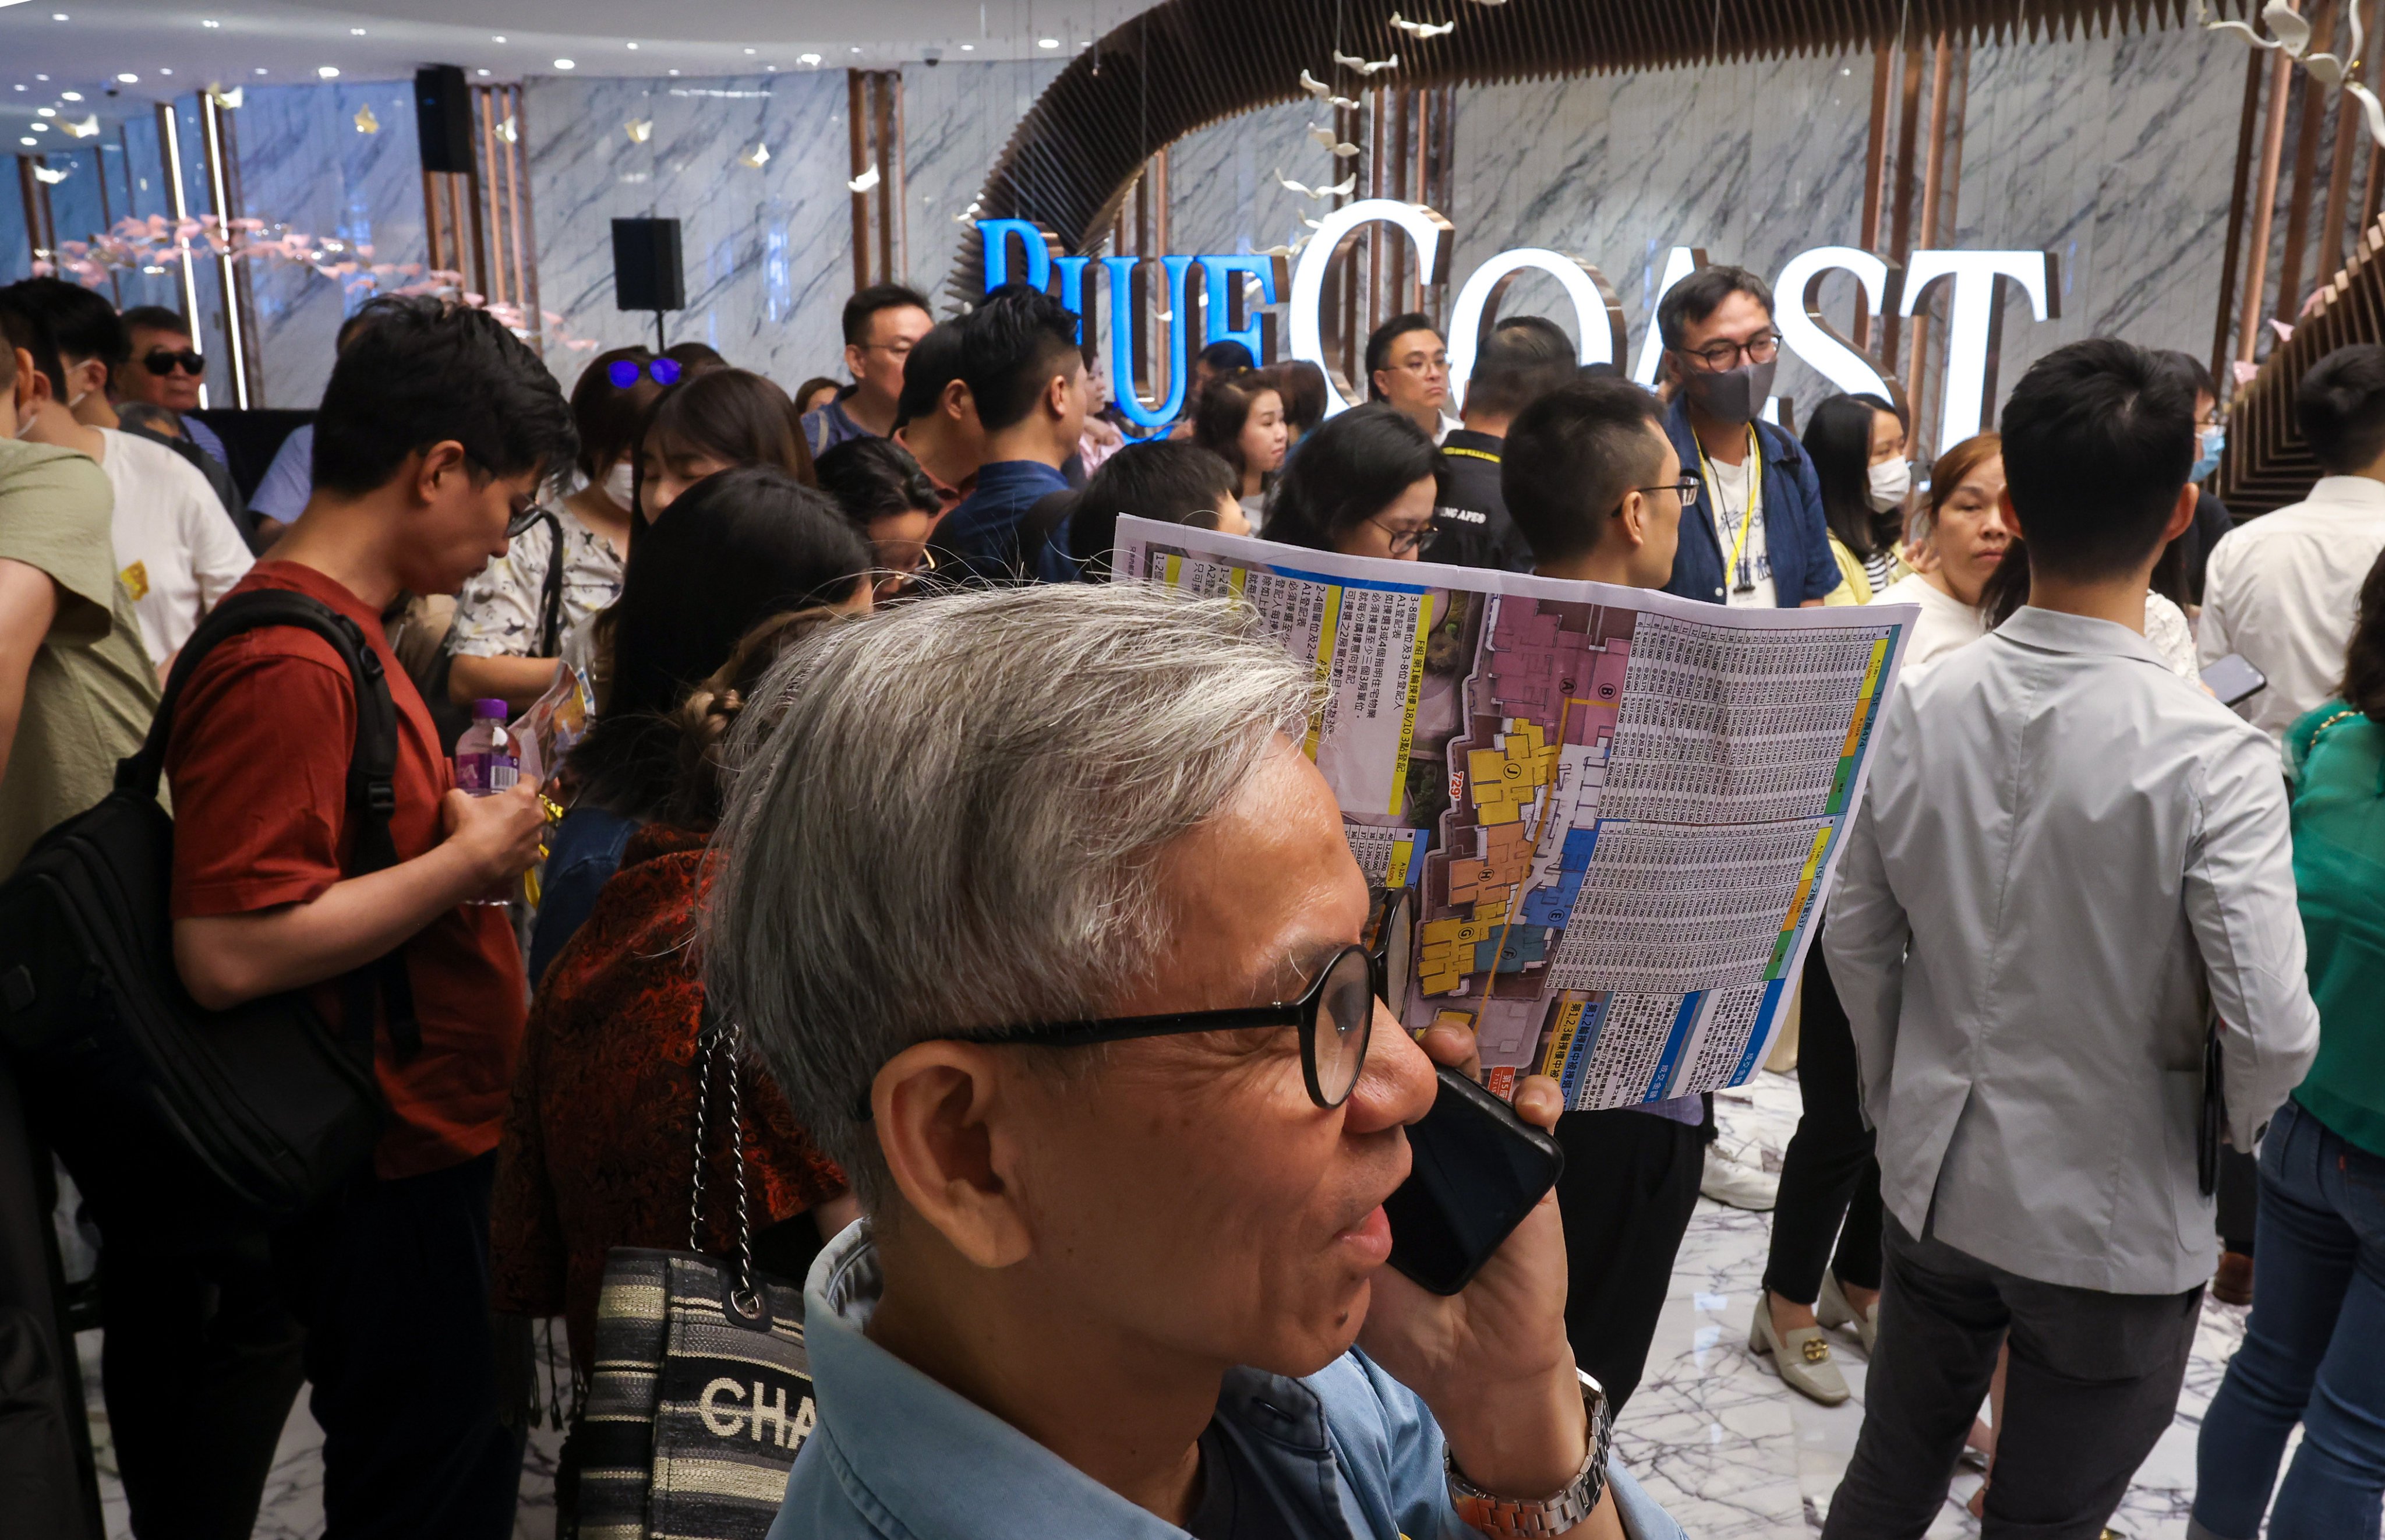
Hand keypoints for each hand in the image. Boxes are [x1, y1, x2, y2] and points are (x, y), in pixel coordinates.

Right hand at [440, 782, 544, 885]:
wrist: (472, 864)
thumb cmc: (467, 826)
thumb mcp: (456, 800)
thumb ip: (462, 793)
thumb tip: (460, 796)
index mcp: (523, 797)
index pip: (532, 781)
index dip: (523, 780)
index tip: (515, 783)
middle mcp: (536, 816)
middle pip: (537, 805)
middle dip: (527, 805)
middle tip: (509, 809)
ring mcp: (537, 839)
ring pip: (535, 829)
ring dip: (525, 828)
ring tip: (507, 834)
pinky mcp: (533, 859)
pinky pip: (530, 849)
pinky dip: (522, 849)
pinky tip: (507, 852)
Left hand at [1358, 1029, 1586, 1501]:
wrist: (1472, 1366)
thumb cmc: (1404, 1320)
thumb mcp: (1347, 1261)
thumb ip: (1327, 1214)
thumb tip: (1289, 1157)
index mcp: (1382, 1167)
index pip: (1368, 1100)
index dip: (1356, 1068)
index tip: (1340, 1050)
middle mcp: (1429, 1153)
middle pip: (1417, 1077)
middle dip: (1407, 1046)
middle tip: (1397, 1043)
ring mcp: (1482, 1158)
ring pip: (1477, 1082)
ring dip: (1467, 1052)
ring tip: (1453, 1052)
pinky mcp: (1531, 1175)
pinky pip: (1539, 1123)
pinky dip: (1540, 1099)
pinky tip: (1529, 1106)